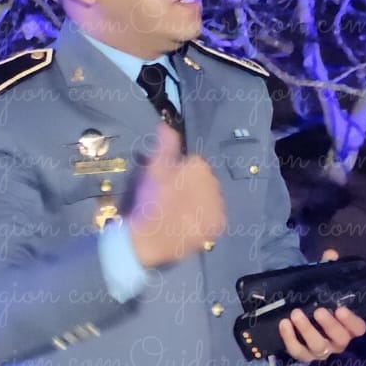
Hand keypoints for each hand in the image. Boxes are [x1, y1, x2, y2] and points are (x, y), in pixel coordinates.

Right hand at [128, 123, 226, 267]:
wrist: (148, 240)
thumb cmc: (149, 201)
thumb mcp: (153, 169)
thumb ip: (164, 145)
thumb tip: (166, 125)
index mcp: (200, 167)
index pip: (195, 163)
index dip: (179, 173)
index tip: (168, 183)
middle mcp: (214, 185)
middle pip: (204, 180)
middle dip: (190, 186)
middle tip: (171, 198)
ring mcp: (218, 207)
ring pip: (209, 198)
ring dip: (198, 202)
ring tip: (179, 212)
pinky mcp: (217, 226)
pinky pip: (213, 217)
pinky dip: (203, 219)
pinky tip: (188, 222)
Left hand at [277, 248, 365, 362]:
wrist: (298, 314)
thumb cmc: (318, 300)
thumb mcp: (323, 284)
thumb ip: (328, 269)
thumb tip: (330, 254)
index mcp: (347, 326)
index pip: (358, 328)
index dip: (352, 322)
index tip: (341, 309)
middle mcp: (337, 341)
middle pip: (340, 339)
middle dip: (329, 326)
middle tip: (318, 310)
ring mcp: (320, 350)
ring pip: (318, 347)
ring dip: (307, 330)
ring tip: (296, 313)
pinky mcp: (303, 354)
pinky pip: (297, 351)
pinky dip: (290, 339)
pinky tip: (284, 323)